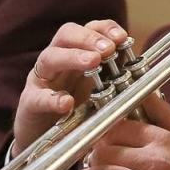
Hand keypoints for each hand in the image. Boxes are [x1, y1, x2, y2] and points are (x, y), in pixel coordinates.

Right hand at [12, 19, 128, 145]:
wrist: (45, 140)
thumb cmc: (75, 110)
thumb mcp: (97, 90)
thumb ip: (114, 77)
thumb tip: (139, 68)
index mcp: (75, 53)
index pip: (89, 29)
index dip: (105, 29)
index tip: (122, 37)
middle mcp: (56, 60)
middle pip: (66, 34)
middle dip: (89, 38)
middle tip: (107, 49)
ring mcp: (40, 80)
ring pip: (50, 57)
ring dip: (73, 57)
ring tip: (93, 62)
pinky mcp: (30, 103)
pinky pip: (38, 97)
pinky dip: (53, 99)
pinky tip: (67, 103)